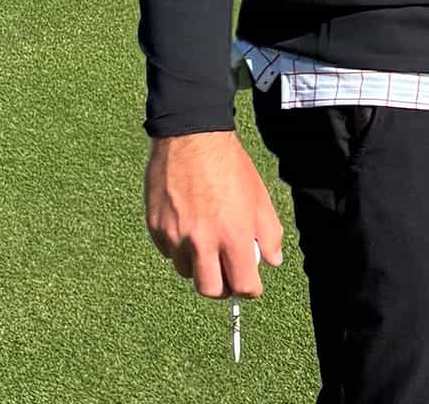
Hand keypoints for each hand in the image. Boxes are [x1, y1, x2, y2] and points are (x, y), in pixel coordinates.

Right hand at [144, 129, 284, 299]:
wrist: (192, 137)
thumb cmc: (229, 165)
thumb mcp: (259, 196)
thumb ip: (269, 232)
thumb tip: (273, 261)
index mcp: (232, 234)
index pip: (242, 284)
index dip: (249, 288)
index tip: (250, 285)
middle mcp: (202, 241)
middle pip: (210, 290)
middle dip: (222, 287)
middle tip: (227, 274)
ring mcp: (175, 237)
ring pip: (187, 271)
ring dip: (199, 265)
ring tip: (207, 240)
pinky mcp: (156, 229)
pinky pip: (169, 252)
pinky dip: (180, 247)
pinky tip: (188, 224)